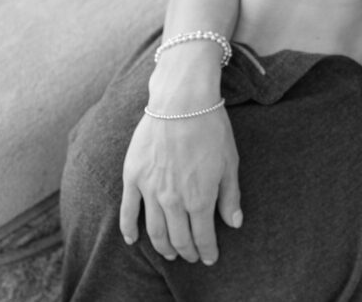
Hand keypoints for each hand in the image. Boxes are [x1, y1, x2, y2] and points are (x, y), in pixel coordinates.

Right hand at [119, 53, 239, 264]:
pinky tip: (133, 240)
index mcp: (200, 198)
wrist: (182, 102)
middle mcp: (174, 200)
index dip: (207, 250)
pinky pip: (128, 211)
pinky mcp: (133, 177)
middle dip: (187, 251)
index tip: (210, 258)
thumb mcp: (230, 162)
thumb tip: (234, 223)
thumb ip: (230, 196)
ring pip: (155, 230)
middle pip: (178, 237)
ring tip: (170, 252)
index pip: (203, 236)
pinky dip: (129, 230)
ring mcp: (150, 190)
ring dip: (163, 246)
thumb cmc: (211, 128)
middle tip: (191, 256)